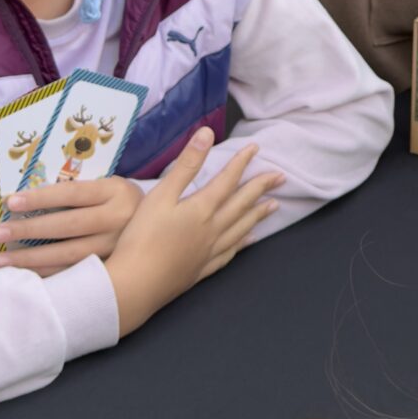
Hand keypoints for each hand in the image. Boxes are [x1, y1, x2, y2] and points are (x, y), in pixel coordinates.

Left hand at [0, 175, 139, 274]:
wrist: (162, 225)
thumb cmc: (120, 201)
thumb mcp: (107, 186)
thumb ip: (77, 191)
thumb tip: (25, 199)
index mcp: (116, 191)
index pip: (72, 193)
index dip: (41, 198)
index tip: (10, 202)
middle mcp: (120, 218)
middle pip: (68, 226)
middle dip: (29, 230)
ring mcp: (118, 247)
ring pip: (70, 255)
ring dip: (32, 259)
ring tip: (2, 261)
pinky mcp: (114, 268)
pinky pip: (76, 274)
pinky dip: (49, 276)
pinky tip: (26, 277)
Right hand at [104, 127, 284, 333]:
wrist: (136, 284)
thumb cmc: (143, 237)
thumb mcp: (161, 195)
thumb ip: (186, 165)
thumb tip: (207, 134)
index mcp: (202, 208)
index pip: (228, 180)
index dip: (242, 163)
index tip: (256, 149)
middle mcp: (213, 229)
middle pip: (242, 204)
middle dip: (261, 187)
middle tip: (281, 177)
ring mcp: (209, 251)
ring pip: (242, 228)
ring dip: (258, 214)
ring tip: (274, 206)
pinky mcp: (202, 269)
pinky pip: (231, 253)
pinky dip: (243, 243)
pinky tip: (249, 240)